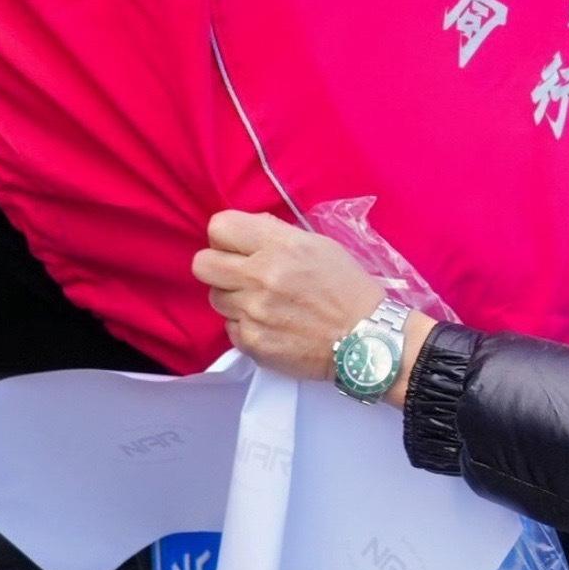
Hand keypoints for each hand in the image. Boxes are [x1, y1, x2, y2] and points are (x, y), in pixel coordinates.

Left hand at [192, 210, 418, 385]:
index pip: (219, 227)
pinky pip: (229, 327)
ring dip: (234, 298)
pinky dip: (245, 326)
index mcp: (279, 246)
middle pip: (202, 264)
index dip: (226, 237)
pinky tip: (271, 325)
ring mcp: (253, 312)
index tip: (239, 247)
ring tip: (263, 303)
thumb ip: (275, 235)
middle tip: (240, 275)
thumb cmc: (346, 287)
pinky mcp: (252, 342)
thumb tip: (244, 233)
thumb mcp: (317, 245)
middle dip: (218, 267)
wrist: (366, 339)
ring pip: (215, 298)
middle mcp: (261, 276)